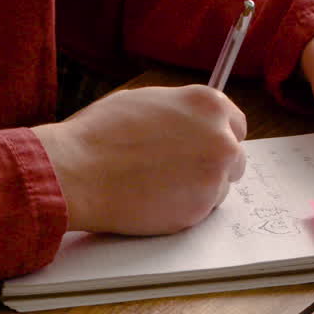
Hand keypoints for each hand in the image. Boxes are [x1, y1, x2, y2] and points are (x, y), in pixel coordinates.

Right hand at [33, 85, 246, 234]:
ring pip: (219, 187)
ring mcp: (214, 176)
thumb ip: (180, 112)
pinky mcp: (200, 209)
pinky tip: (153, 200)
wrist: (77, 171)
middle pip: (234, 158)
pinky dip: (183, 209)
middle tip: (180, 171)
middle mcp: (220, 138)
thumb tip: (191, 123)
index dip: (218, 136)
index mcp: (208, 104)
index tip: (206, 146)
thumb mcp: (146, 101)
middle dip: (212, 165)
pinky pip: (201, 211)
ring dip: (198, 189)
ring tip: (157, 185)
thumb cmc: (101, 134)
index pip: (236, 123)